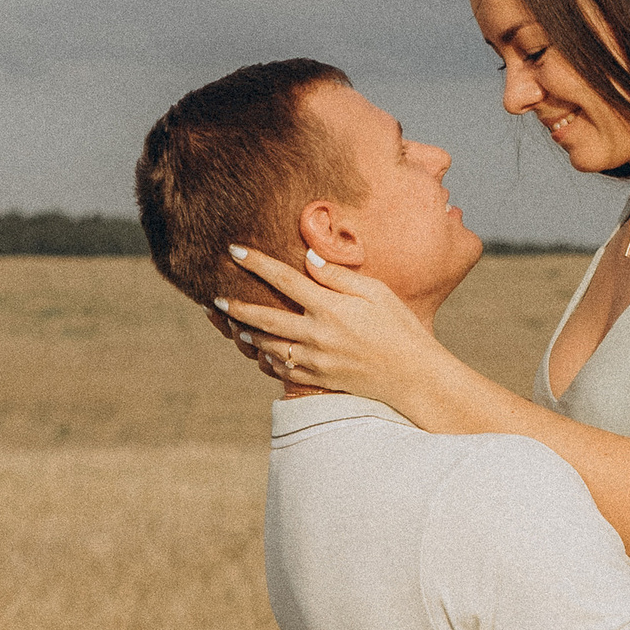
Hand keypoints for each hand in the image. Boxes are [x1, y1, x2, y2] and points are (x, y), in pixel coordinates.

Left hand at [216, 243, 438, 404]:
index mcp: (330, 308)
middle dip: (237, 306)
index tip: (233, 250)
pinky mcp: (319, 379)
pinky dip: (268, 361)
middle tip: (216, 296)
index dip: (256, 263)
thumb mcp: (376, 293)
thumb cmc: (399, 328)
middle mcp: (317, 334)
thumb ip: (339, 276)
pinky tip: (262, 353)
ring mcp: (316, 360)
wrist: (413, 377)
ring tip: (235, 325)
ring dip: (248, 334)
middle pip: (265, 317)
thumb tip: (308, 257)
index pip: (284, 279)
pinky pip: (284, 371)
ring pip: (269, 346)